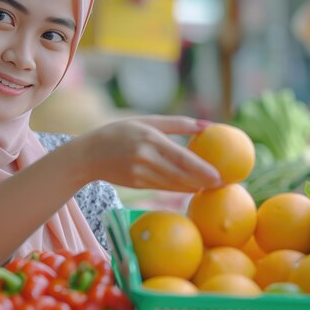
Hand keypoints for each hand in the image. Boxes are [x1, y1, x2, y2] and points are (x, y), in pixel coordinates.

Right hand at [70, 115, 221, 191]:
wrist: (87, 154)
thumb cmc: (119, 132)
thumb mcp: (146, 121)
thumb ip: (176, 123)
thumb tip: (207, 125)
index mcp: (149, 139)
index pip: (182, 157)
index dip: (202, 169)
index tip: (220, 175)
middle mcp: (145, 158)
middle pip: (180, 174)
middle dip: (203, 181)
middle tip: (222, 184)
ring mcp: (139, 174)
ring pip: (173, 184)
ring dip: (193, 187)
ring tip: (211, 186)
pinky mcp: (136, 184)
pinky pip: (163, 187)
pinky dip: (179, 188)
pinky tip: (192, 187)